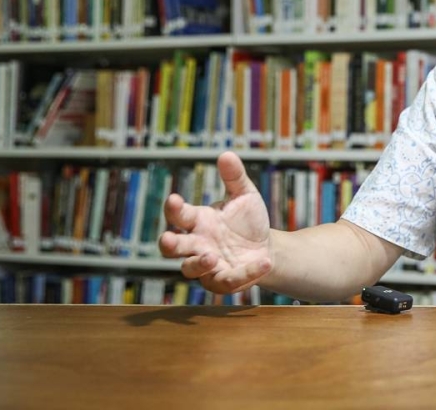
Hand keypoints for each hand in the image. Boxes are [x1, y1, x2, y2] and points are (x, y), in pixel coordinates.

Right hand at [158, 151, 272, 294]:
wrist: (267, 247)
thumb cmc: (248, 221)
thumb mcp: (245, 195)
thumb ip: (235, 177)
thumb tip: (227, 154)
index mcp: (198, 221)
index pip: (178, 215)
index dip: (174, 208)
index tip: (174, 200)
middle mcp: (196, 244)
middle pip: (172, 247)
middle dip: (168, 243)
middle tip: (169, 239)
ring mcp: (207, 266)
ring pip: (190, 269)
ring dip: (198, 264)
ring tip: (212, 256)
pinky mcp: (223, 281)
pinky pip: (227, 281)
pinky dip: (245, 273)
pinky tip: (263, 262)